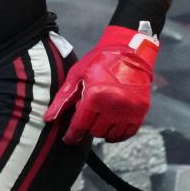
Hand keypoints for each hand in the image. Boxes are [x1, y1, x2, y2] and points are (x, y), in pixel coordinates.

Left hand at [44, 26, 158, 144]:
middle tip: (88, 115)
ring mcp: (129, 110)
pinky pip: (127, 133)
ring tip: (100, 118)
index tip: (69, 139)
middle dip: (88, 127)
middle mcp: (113, 106)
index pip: (80, 126)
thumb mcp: (77, 75)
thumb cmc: (100, 61)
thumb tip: (48, 119)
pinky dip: (118, 133)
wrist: (130, 51)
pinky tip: (112, 125)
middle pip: (95, 132)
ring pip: (110, 135)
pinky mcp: (141, 111)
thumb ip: (63, 99)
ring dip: (102, 130)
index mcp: (95, 96)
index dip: (72, 135)